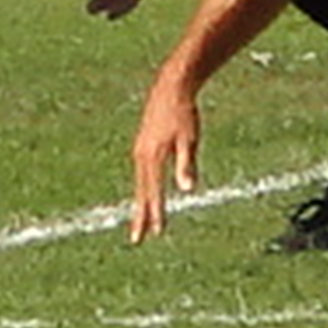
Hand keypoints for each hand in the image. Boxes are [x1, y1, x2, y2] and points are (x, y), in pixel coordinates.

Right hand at [129, 80, 199, 242]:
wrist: (170, 88)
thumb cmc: (184, 113)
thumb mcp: (190, 139)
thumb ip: (187, 164)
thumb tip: (187, 189)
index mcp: (152, 156)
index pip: (154, 191)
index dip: (156, 213)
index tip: (157, 232)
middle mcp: (141, 156)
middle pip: (141, 192)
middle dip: (140, 216)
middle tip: (137, 240)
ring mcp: (139, 151)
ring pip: (139, 184)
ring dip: (140, 205)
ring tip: (141, 224)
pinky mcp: (141, 147)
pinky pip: (140, 175)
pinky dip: (142, 190)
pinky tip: (145, 197)